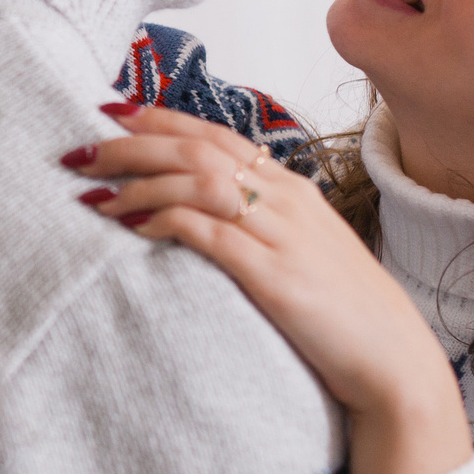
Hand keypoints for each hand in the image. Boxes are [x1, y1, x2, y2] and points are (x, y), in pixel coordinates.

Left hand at [66, 105, 473, 473]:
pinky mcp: (275, 275)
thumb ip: (259, 224)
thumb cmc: (343, 312)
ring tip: (92, 194)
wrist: (393, 362)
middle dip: (130, 146)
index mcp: (290, 189)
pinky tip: (130, 226)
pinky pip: (208, 232)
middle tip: (80, 152)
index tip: (110, 112)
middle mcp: (285, 200)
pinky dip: (163, 220)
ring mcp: (282, 235)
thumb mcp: (302, 251)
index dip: (159, 120)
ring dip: (137, 182)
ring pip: (197, 181)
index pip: (215, 135)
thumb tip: (202, 212)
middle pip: (196, 150)